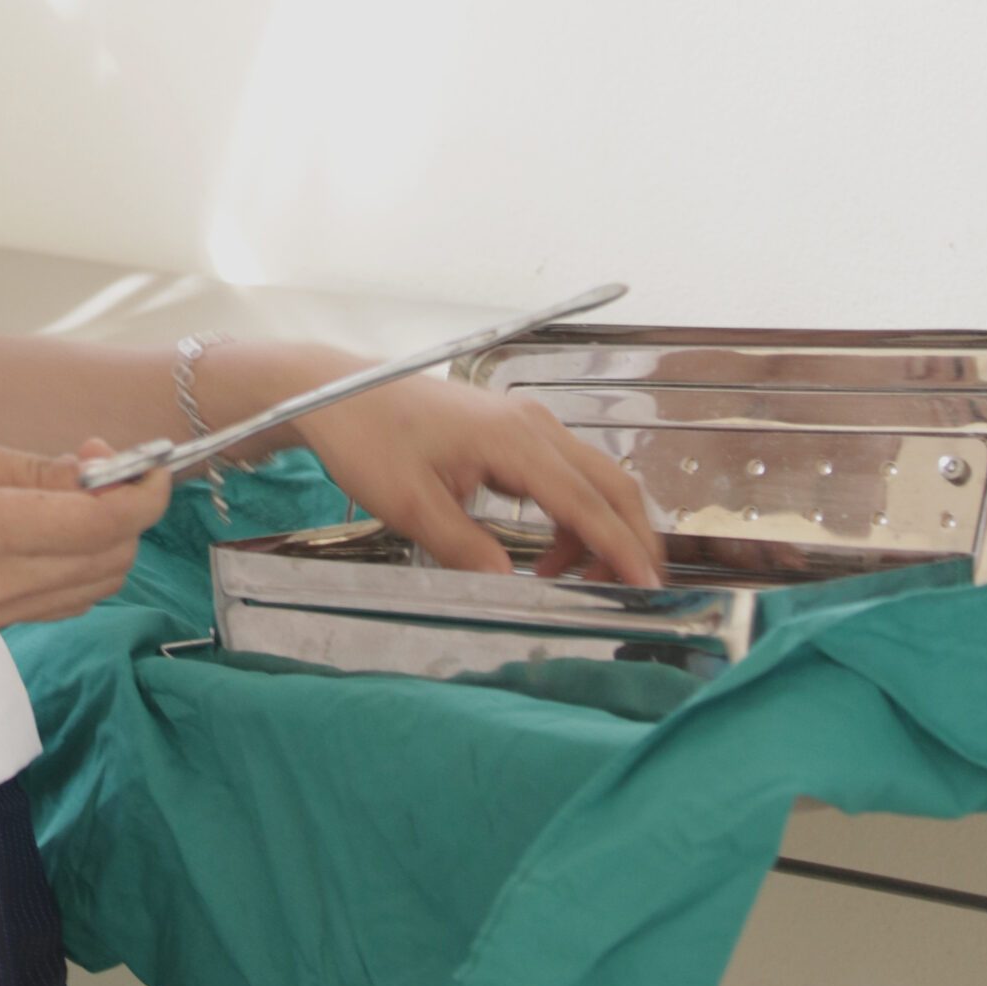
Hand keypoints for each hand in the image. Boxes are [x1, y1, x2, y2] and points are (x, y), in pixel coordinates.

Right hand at [0, 430, 172, 628]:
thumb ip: (32, 468)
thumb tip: (94, 471)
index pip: (105, 524)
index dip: (145, 493)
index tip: (151, 461)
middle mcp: (1, 588)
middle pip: (111, 561)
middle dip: (129, 512)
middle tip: (100, 463)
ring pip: (92, 589)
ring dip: (108, 542)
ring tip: (77, 491)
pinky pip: (58, 602)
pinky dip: (80, 566)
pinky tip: (55, 526)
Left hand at [299, 373, 662, 585]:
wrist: (336, 394)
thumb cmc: (367, 439)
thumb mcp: (408, 504)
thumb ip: (464, 547)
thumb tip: (512, 586)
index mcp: (514, 439)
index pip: (586, 501)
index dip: (621, 547)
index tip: (650, 586)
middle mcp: (532, 425)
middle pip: (609, 483)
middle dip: (631, 538)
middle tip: (635, 591)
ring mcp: (524, 424)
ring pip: (592, 479)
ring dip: (600, 531)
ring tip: (574, 584)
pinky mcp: (511, 432)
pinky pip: (564, 476)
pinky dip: (573, 518)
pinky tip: (547, 556)